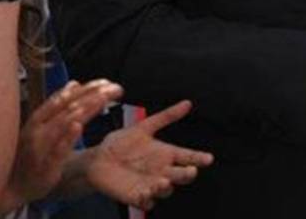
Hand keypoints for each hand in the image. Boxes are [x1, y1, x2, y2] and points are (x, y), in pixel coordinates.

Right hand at [5, 80, 121, 205]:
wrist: (11, 189)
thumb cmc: (28, 157)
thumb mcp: (41, 128)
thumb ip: (58, 107)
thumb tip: (74, 84)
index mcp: (38, 120)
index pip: (63, 98)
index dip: (85, 89)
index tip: (105, 81)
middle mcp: (37, 130)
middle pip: (67, 107)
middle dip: (92, 95)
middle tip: (114, 88)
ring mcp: (40, 147)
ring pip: (63, 124)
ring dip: (84, 109)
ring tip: (102, 99)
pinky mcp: (45, 166)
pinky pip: (57, 150)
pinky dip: (67, 137)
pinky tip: (78, 127)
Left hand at [84, 100, 213, 209]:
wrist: (97, 160)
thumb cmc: (121, 143)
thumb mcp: (143, 127)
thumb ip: (166, 116)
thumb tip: (187, 103)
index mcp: (166, 154)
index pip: (189, 157)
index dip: (199, 158)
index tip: (208, 158)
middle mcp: (162, 170)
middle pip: (182, 176)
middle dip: (188, 174)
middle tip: (190, 171)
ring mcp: (151, 184)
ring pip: (166, 191)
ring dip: (165, 187)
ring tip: (161, 181)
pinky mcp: (137, 196)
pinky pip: (146, 203)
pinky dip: (147, 200)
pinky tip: (144, 193)